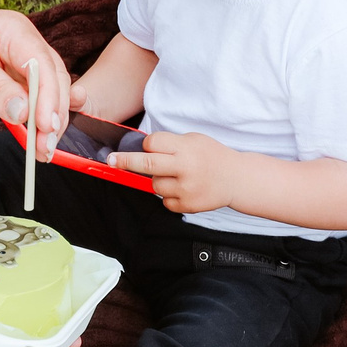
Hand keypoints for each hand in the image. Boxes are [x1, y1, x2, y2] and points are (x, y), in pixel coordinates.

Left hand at [0, 8, 69, 142]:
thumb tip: (24, 112)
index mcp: (13, 31)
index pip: (42, 64)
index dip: (48, 96)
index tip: (45, 124)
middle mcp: (24, 47)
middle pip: (53, 81)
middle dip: (53, 114)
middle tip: (45, 145)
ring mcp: (21, 69)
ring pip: (50, 96)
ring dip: (50, 125)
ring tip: (43, 152)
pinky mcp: (14, 88)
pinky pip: (34, 107)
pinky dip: (38, 126)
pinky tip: (41, 144)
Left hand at [111, 130, 236, 213]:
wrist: (236, 179)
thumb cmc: (211, 156)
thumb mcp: (194, 140)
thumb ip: (170, 144)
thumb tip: (141, 149)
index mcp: (186, 148)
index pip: (152, 144)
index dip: (147, 146)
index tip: (148, 147)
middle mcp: (185, 168)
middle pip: (146, 165)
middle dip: (125, 162)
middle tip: (110, 161)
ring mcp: (186, 189)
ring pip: (154, 186)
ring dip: (159, 181)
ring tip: (178, 176)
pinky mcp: (187, 206)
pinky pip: (165, 201)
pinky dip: (170, 196)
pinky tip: (185, 189)